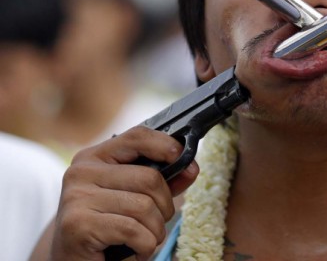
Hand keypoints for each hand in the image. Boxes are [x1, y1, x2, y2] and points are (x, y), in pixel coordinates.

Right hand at [50, 126, 198, 260]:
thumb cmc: (108, 228)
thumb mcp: (136, 198)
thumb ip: (163, 181)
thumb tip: (191, 167)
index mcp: (95, 157)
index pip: (138, 136)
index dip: (167, 145)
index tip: (185, 160)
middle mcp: (81, 171)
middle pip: (149, 177)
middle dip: (164, 207)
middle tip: (155, 225)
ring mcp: (76, 196)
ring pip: (144, 206)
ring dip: (155, 231)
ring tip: (144, 241)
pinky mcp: (77, 224)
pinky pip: (133, 230)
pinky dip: (145, 246)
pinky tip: (135, 251)